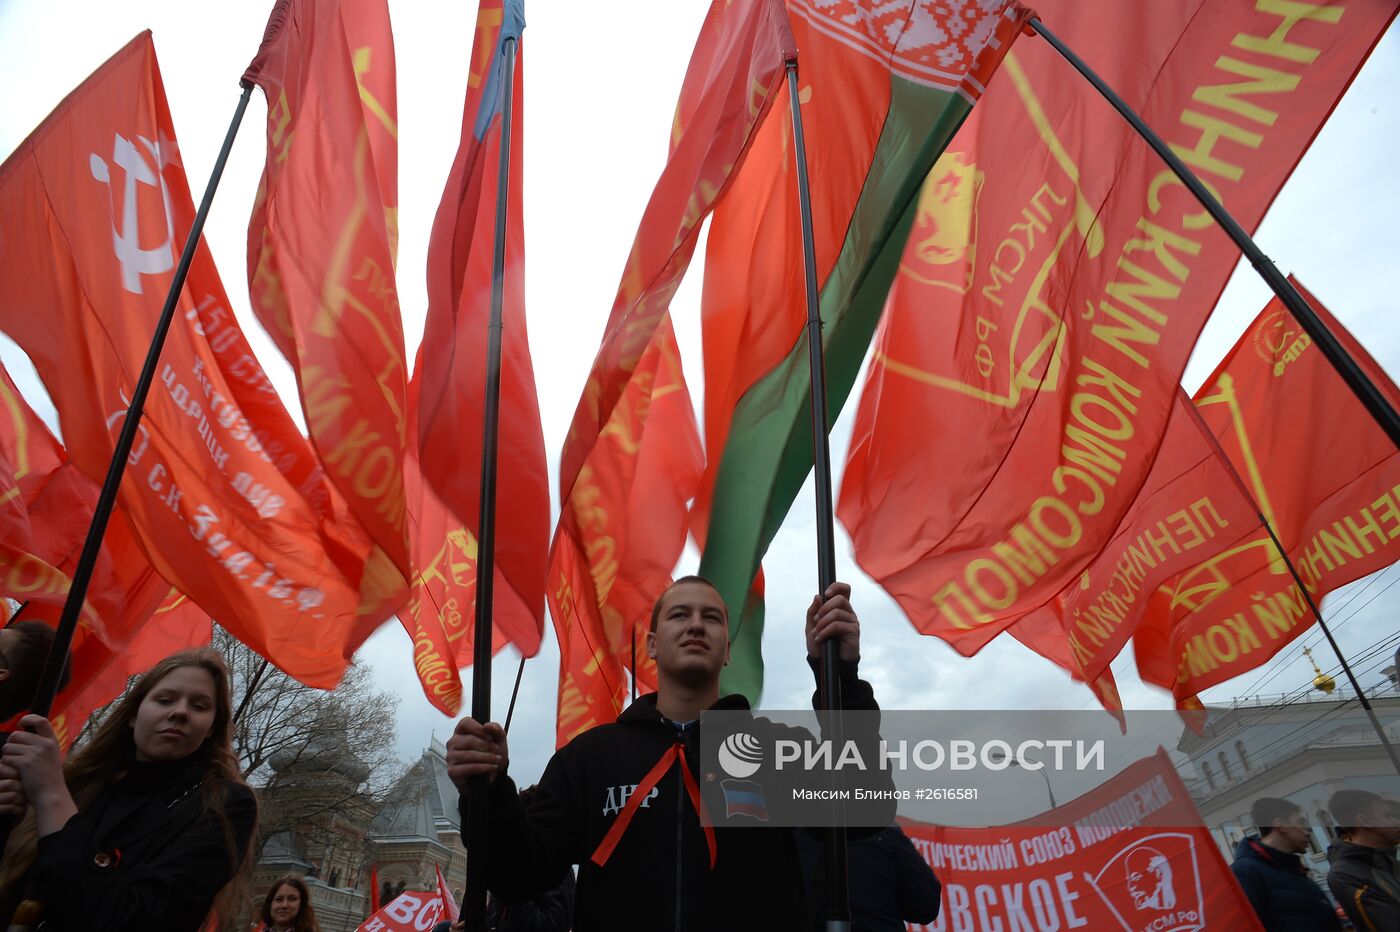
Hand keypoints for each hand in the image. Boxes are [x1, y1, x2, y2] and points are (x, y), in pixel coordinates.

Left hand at [2, 715, 75, 834]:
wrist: (50, 793)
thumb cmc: (48, 777)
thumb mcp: (51, 756)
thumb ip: (41, 745)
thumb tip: (22, 734)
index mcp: (51, 741)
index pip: (40, 720)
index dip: (28, 719)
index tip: (22, 724)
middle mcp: (44, 744)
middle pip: (16, 735)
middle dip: (11, 744)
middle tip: (14, 753)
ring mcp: (34, 753)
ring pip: (8, 747)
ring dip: (7, 756)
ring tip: (14, 764)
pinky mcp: (24, 763)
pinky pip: (6, 758)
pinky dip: (6, 765)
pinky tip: (14, 771)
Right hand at [446, 717, 507, 792]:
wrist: (491, 776)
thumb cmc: (490, 754)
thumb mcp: (498, 740)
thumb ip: (496, 729)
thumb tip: (488, 726)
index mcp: (461, 731)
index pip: (465, 723)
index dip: (478, 728)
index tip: (490, 737)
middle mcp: (453, 742)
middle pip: (469, 740)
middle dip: (487, 746)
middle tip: (497, 752)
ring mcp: (451, 756)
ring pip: (469, 755)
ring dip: (487, 758)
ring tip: (496, 760)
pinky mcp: (452, 771)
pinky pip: (469, 768)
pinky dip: (483, 767)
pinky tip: (492, 767)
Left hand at [806, 581, 859, 662]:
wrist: (825, 663)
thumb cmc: (821, 644)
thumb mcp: (812, 626)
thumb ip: (813, 611)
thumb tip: (818, 596)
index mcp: (839, 608)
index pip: (844, 590)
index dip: (836, 587)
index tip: (826, 594)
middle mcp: (848, 613)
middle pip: (840, 598)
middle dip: (824, 608)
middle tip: (816, 620)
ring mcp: (852, 622)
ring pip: (837, 612)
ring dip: (822, 622)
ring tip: (817, 632)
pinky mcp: (854, 632)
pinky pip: (838, 625)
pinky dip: (825, 631)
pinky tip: (820, 638)